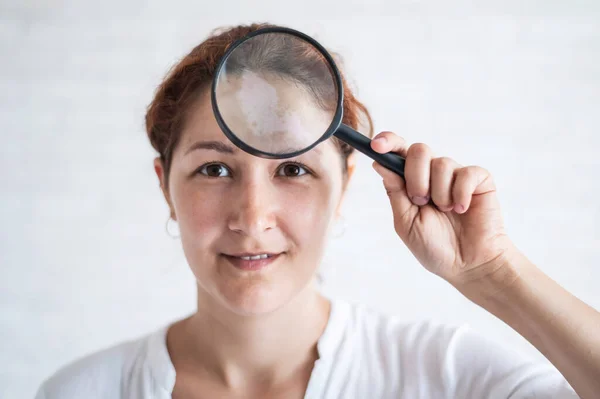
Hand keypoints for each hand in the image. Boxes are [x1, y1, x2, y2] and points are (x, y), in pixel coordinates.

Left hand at [371, 131, 516, 287]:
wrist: (468, 265)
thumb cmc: (435, 246)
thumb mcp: (406, 222)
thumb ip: (395, 192)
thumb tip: (379, 163)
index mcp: (411, 181)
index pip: (398, 152)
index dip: (387, 142)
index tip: (376, 145)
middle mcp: (432, 174)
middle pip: (418, 150)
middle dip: (416, 178)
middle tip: (421, 201)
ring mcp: (456, 175)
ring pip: (441, 163)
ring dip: (439, 194)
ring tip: (446, 212)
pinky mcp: (479, 180)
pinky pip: (466, 173)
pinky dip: (461, 195)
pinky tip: (463, 210)